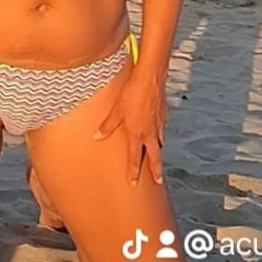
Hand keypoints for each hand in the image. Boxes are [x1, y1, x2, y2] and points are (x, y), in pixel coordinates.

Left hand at [94, 67, 167, 184]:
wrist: (150, 78)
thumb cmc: (132, 93)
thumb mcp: (116, 111)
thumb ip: (107, 126)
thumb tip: (97, 137)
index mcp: (137, 134)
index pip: (135, 158)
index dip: (134, 172)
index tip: (133, 183)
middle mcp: (150, 132)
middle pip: (155, 156)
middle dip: (156, 170)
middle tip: (158, 181)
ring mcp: (159, 124)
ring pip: (160, 142)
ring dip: (158, 151)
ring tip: (157, 156)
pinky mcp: (164, 114)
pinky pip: (162, 128)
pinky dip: (160, 133)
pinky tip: (158, 130)